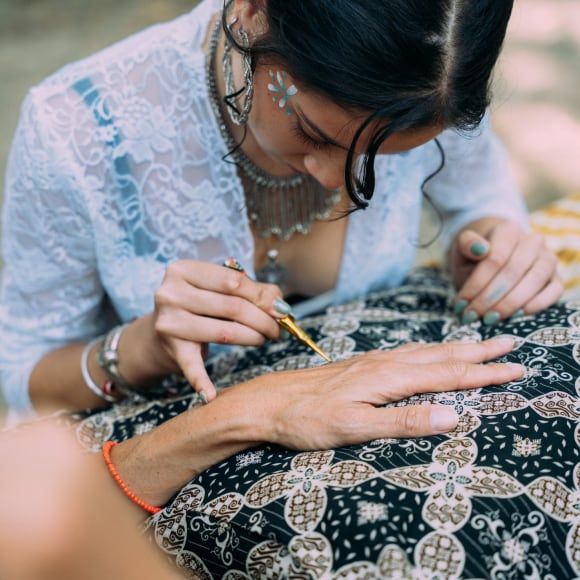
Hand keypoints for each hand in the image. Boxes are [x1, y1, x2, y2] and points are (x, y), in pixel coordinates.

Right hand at [151, 260, 286, 400]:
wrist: (160, 331)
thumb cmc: (199, 304)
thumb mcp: (218, 289)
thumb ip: (250, 290)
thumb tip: (278, 304)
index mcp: (183, 270)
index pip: (233, 281)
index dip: (262, 296)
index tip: (281, 308)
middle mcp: (170, 294)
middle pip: (231, 307)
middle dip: (262, 319)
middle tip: (277, 329)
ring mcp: (168, 323)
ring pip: (224, 332)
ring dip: (252, 338)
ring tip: (264, 339)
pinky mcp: (171, 350)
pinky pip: (191, 367)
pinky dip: (202, 382)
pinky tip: (211, 395)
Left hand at [244, 337, 523, 448]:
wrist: (268, 403)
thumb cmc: (306, 419)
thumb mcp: (355, 427)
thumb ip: (403, 421)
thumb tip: (452, 416)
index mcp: (387, 377)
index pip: (447, 373)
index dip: (483, 372)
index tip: (514, 369)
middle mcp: (383, 363)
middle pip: (440, 355)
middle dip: (477, 351)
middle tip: (509, 343)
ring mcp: (371, 362)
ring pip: (423, 351)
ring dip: (455, 348)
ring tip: (478, 343)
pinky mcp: (360, 366)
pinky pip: (405, 353)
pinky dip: (428, 351)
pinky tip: (426, 353)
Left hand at [449, 220, 562, 324]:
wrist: (491, 258)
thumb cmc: (475, 255)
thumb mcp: (462, 248)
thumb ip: (466, 244)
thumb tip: (479, 249)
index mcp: (509, 230)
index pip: (495, 259)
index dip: (477, 284)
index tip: (460, 303)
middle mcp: (533, 242)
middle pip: (513, 271)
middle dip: (489, 298)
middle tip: (471, 316)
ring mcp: (547, 259)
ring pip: (534, 281)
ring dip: (510, 304)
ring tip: (489, 319)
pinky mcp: (556, 278)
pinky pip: (554, 291)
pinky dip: (536, 305)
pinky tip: (515, 316)